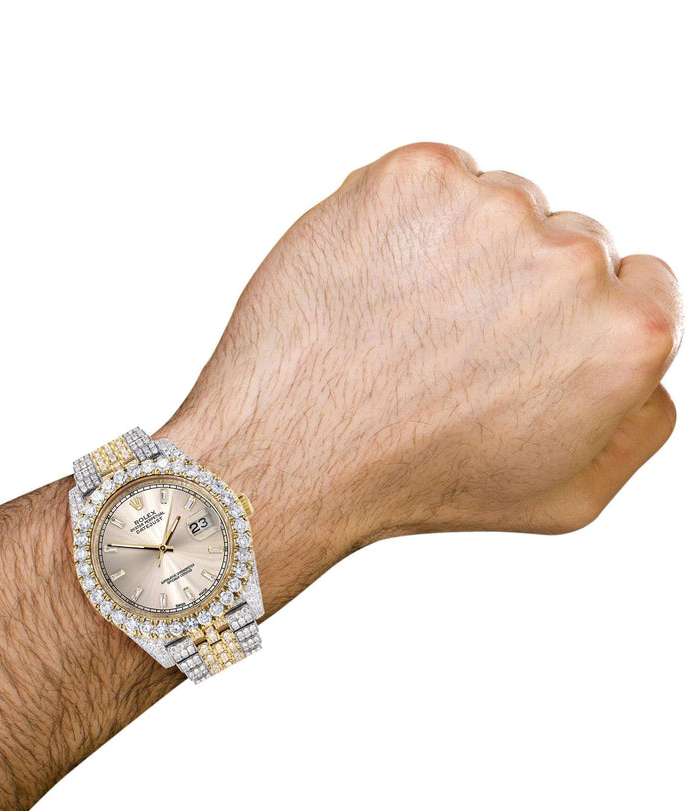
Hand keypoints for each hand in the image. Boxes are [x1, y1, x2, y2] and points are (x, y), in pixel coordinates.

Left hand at [161, 143, 681, 606]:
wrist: (297, 451)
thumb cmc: (423, 481)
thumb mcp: (567, 495)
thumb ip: (641, 424)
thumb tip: (650, 369)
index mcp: (626, 336)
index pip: (642, 284)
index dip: (582, 318)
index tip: (528, 344)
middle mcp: (572, 260)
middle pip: (574, 241)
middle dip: (525, 286)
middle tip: (457, 348)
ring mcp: (491, 208)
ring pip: (504, 207)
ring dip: (466, 250)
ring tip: (410, 324)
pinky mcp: (416, 177)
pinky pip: (437, 184)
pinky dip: (411, 223)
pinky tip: (380, 286)